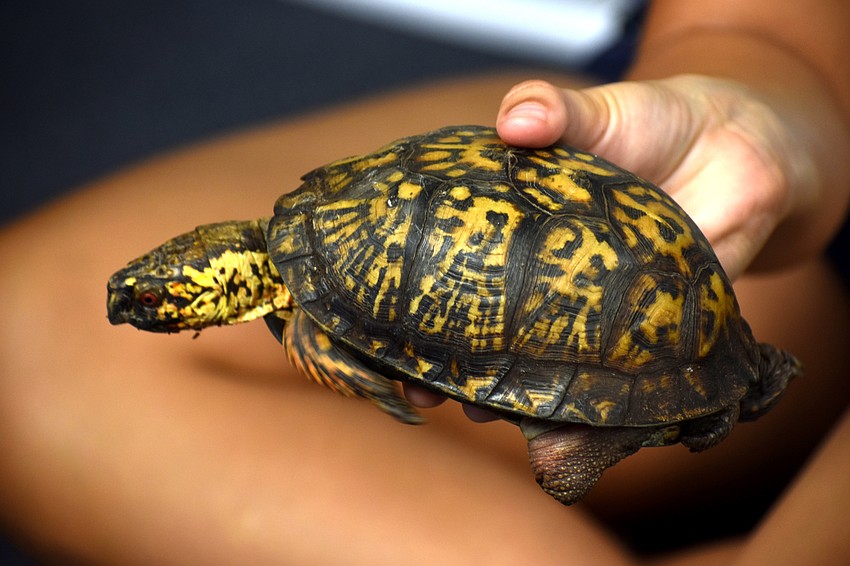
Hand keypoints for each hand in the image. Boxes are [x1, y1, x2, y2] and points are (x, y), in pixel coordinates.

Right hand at [405, 74, 838, 416]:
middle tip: (419, 387)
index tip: (380, 323)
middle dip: (448, 367)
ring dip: (504, 398)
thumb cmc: (651, 126)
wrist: (740, 150)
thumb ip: (557, 111)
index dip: (414, 298)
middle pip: (483, 334)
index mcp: (516, 229)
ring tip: (477, 410)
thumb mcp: (597, 112)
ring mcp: (586, 313)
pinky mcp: (639, 336)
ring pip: (535, 370)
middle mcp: (542, 279)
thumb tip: (514, 120)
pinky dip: (581, 415)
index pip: (451, 268)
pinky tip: (555, 431)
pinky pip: (604, 386)